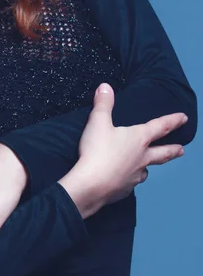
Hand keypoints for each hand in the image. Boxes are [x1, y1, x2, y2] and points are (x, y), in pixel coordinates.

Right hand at [74, 83, 187, 204]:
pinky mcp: (125, 189)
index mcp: (138, 139)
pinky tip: (124, 179)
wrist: (92, 184)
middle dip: (172, 150)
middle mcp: (142, 157)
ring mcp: (135, 175)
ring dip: (149, 166)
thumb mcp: (97, 122)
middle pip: (163, 153)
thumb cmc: (97, 151)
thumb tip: (105, 86)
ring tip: (147, 167)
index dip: (172, 121)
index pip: (160, 127)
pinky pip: (131, 182)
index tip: (184, 118)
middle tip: (181, 150)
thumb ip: (103, 104)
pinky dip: (130, 179)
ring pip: (147, 170)